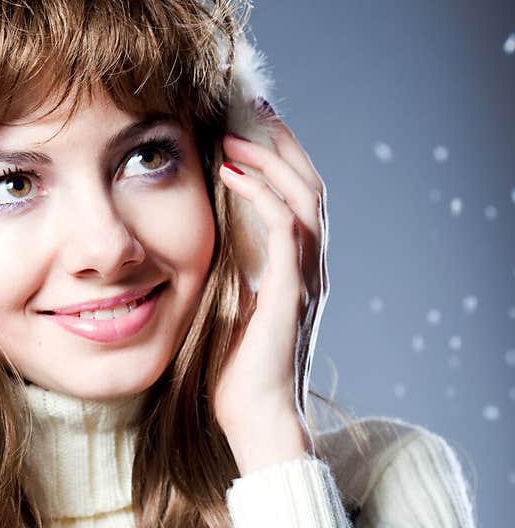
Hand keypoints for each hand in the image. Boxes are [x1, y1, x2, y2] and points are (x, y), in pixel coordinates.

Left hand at [212, 113, 328, 467]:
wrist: (257, 420)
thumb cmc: (239, 372)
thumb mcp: (235, 310)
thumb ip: (236, 275)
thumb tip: (214, 244)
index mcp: (298, 269)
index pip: (298, 197)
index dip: (279, 157)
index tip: (249, 124)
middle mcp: (312, 267)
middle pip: (310, 184)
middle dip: (281, 142)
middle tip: (249, 107)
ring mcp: (307, 279)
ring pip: (304, 197)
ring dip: (271, 158)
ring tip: (236, 131)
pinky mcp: (292, 294)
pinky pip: (284, 229)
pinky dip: (263, 195)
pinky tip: (232, 173)